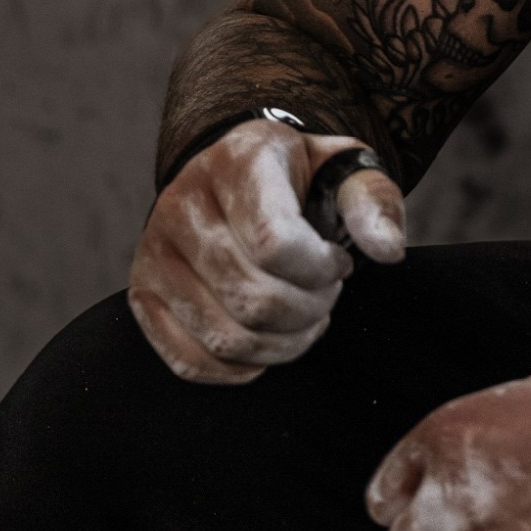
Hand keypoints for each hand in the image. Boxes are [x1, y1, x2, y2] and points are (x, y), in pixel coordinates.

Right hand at [128, 117, 404, 383]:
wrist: (243, 174)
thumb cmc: (305, 179)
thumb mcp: (348, 170)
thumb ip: (374, 203)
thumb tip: (388, 252)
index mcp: (238, 162)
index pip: (275, 243)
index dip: (320, 270)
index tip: (338, 263)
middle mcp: (183, 204)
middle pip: (253, 298)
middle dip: (310, 310)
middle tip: (326, 294)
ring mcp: (154, 252)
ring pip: (225, 337)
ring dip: (284, 343)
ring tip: (304, 314)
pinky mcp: (142, 294)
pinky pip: (190, 361)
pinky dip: (242, 368)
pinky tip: (270, 342)